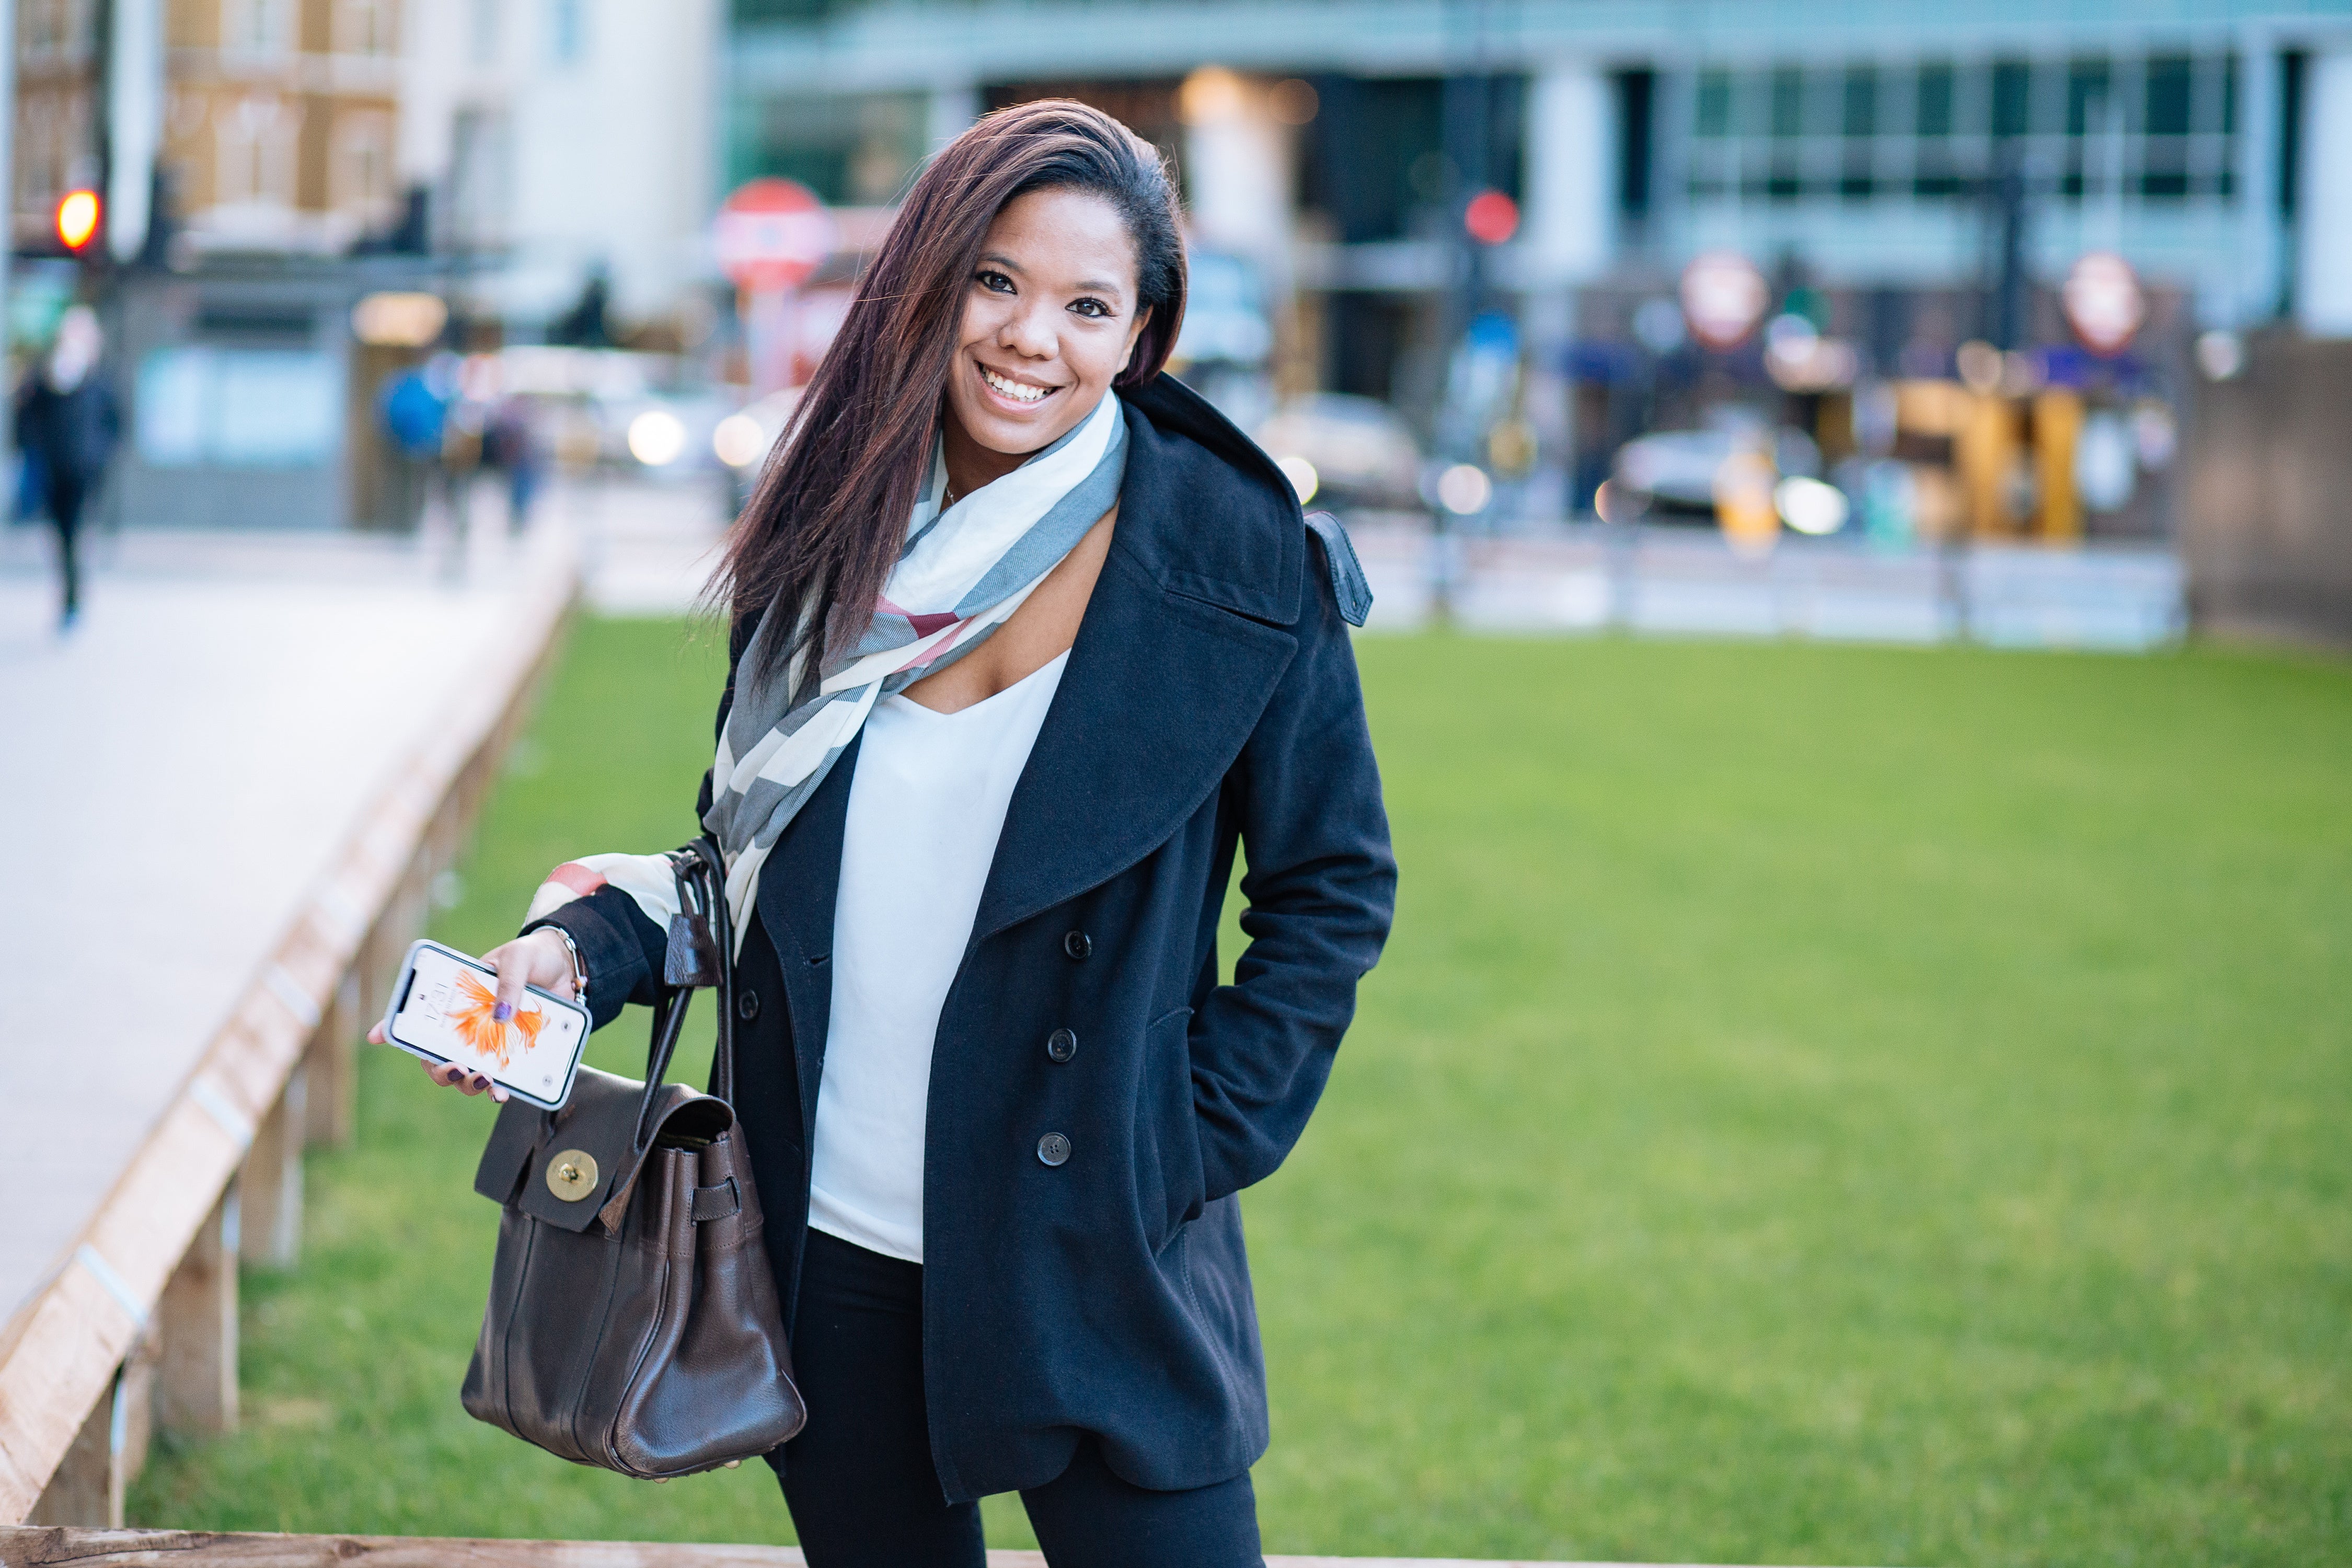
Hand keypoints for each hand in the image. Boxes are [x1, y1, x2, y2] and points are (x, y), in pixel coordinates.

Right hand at [366, 928, 579, 1103]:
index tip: (377, 1036)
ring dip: (469, 1085)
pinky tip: (504, 1094)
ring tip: (484, 1081)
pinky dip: (500, 1090)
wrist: (567, 967)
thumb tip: (500, 1016)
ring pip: (468, 1075)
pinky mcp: (516, 1054)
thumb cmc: (532, 957)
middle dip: (441, 1071)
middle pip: (440, 1058)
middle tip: (457, 1069)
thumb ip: (508, 983)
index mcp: (459, 1002)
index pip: (421, 1018)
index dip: (394, 1028)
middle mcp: (470, 1027)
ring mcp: (492, 1043)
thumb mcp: (517, 959)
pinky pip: (503, 1079)